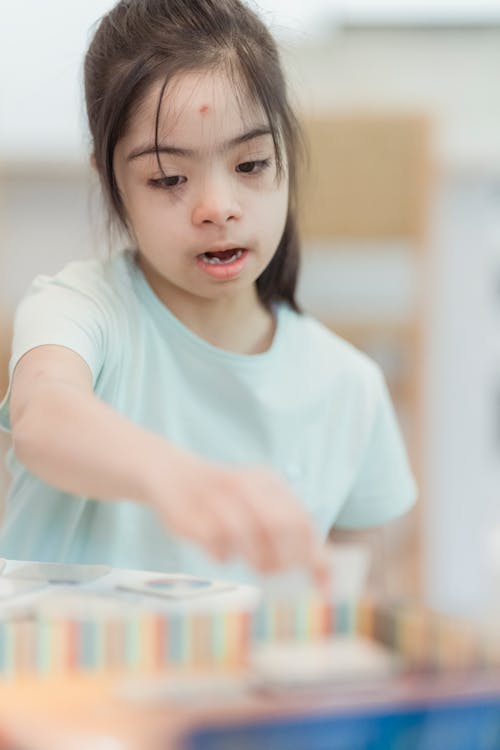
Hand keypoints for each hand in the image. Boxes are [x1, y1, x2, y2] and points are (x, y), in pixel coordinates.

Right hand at [147, 450, 329, 588]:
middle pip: (279, 527)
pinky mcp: (191, 519)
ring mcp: (216, 501)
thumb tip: (323, 570)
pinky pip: (218, 550)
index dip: (315, 557)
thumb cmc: (225, 498)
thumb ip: (289, 527)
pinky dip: (224, 556)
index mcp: (267, 481)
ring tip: (254, 562)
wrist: (171, 473)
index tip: (323, 587)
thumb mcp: (258, 497)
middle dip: (285, 559)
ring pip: (249, 540)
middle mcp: (244, 485)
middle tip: (279, 572)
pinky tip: (220, 548)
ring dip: (256, 560)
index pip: (302, 521)